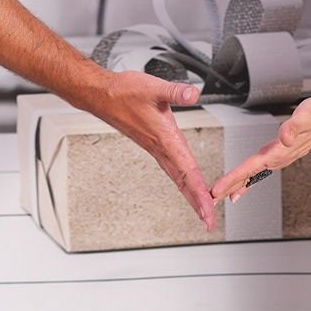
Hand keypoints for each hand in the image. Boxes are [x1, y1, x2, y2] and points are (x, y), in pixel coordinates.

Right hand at [87, 71, 215, 226]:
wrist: (102, 97)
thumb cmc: (123, 93)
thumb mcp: (153, 88)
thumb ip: (176, 91)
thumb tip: (193, 94)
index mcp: (165, 138)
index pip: (188, 170)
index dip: (199, 191)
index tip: (208, 208)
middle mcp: (161, 148)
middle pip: (184, 182)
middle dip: (197, 203)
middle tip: (208, 223)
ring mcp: (156, 149)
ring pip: (178, 178)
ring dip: (191, 195)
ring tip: (202, 210)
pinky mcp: (153, 145)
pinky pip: (172, 169)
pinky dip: (183, 181)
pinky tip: (187, 184)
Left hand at [210, 92, 310, 203]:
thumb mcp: (307, 115)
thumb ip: (294, 126)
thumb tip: (285, 136)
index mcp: (279, 151)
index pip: (251, 168)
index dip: (233, 179)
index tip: (218, 189)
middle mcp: (278, 159)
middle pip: (248, 177)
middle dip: (228, 188)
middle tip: (209, 201)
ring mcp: (278, 159)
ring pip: (252, 176)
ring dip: (236, 186)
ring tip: (219, 197)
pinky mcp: (279, 156)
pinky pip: (259, 172)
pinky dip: (248, 180)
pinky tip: (241, 188)